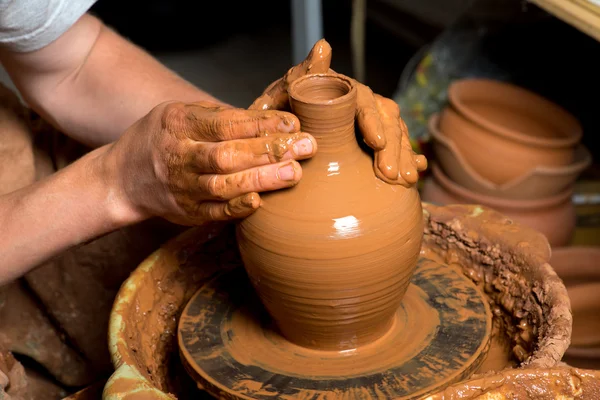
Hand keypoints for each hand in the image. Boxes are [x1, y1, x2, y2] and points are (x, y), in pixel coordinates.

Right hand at [105, 101, 316, 225]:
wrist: (122, 178)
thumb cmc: (161, 138)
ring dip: (261, 179)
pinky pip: (214, 212)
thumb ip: (219, 117)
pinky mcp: (187, 212)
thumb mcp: (180, 114)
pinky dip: (237, 208)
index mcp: (179, 123)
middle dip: (270, 150)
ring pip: (223, 185)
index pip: (226, 123)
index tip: (293, 123)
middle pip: (228, 154)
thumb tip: (270, 120)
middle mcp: (179, 155)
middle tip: (306, 147)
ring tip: (294, 173)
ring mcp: (182, 187)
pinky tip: (261, 202)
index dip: (261, 124)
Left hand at [251, 39, 426, 186]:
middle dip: (393, 149)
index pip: (365, 103)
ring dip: (404, 158)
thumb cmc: (281, 109)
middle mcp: (364, 105)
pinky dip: (408, 161)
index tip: (375, 143)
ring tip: (407, 181)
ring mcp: (371, 124)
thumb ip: (306, 72)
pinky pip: (396, 150)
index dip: (372, 121)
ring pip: (396, 136)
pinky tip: (417, 172)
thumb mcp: (287, 92)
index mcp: (346, 92)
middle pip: (387, 122)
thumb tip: (323, 46)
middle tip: (391, 175)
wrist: (279, 128)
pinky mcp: (373, 143)